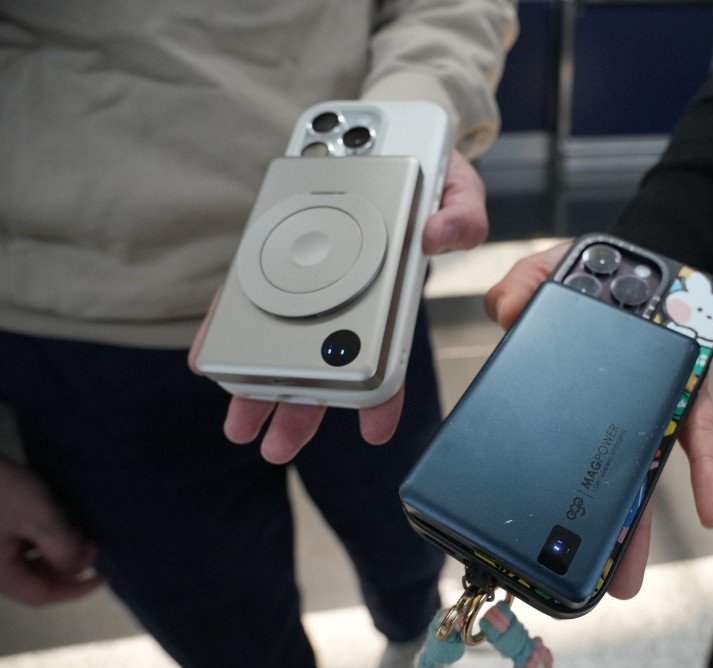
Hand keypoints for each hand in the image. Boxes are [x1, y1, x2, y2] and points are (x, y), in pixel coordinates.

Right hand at [0, 458, 105, 605]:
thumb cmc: (2, 491)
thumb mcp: (40, 519)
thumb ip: (63, 549)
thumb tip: (76, 569)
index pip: (42, 596)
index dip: (77, 590)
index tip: (105, 578)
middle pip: (36, 580)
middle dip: (68, 567)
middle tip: (93, 546)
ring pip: (30, 562)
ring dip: (58, 552)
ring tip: (78, 532)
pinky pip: (21, 546)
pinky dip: (43, 540)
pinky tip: (58, 523)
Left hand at [189, 150, 489, 462]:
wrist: (387, 135)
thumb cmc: (429, 177)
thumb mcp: (460, 193)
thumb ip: (462, 219)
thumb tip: (437, 237)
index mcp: (393, 294)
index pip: (385, 354)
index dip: (381, 395)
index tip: (374, 431)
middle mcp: (348, 294)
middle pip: (322, 360)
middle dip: (300, 406)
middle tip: (276, 445)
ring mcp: (309, 276)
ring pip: (280, 338)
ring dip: (257, 383)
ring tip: (239, 420)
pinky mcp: (274, 252)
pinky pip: (247, 294)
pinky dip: (227, 328)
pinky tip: (209, 357)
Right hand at [484, 243, 712, 599]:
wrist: (649, 253)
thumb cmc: (592, 274)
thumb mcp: (542, 276)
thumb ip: (517, 289)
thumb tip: (505, 317)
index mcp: (574, 388)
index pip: (557, 442)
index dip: (546, 486)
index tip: (534, 532)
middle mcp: (611, 408)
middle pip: (601, 478)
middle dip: (596, 534)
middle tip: (585, 581)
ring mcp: (651, 403)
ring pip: (646, 471)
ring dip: (641, 525)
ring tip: (628, 575)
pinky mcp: (690, 388)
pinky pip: (700, 433)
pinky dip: (707, 470)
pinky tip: (710, 509)